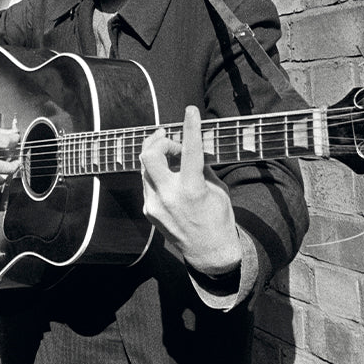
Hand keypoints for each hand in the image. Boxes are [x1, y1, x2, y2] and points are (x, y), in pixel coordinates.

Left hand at [139, 106, 240, 274]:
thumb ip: (201, 167)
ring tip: (173, 158)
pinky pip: (148, 183)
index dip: (190, 127)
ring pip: (146, 168)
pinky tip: (170, 179)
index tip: (190, 110)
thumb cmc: (218, 217)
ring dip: (158, 157)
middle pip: (149, 155)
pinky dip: (158, 175)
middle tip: (169, 137)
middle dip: (158, 141)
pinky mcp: (148, 211)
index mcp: (191, 190)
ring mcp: (155, 205)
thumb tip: (190, 147)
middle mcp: (169, 196)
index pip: (189, 151)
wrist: (209, 252)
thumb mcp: (217, 189)